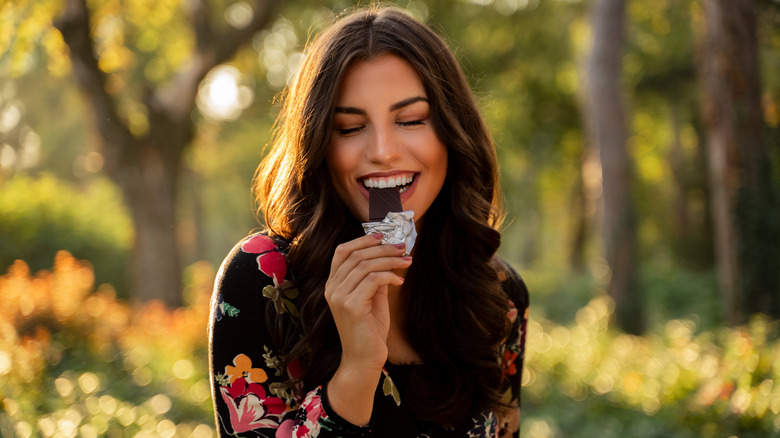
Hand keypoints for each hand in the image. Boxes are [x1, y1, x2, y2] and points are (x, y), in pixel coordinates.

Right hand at [325, 233, 411, 370]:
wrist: (364, 359)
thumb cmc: (369, 331)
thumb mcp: (373, 298)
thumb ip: (376, 278)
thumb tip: (389, 256)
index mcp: (333, 285)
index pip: (342, 252)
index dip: (362, 240)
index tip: (383, 235)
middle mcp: (332, 288)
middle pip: (356, 255)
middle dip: (382, 248)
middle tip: (403, 248)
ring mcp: (339, 297)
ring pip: (366, 265)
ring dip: (390, 260)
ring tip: (407, 261)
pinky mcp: (351, 306)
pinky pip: (373, 280)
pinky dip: (389, 276)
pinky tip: (400, 281)